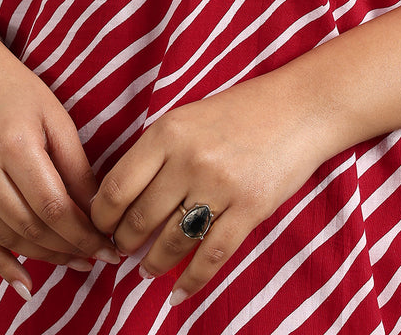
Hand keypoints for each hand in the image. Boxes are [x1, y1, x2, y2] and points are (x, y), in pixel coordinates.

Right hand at [0, 27, 120, 299]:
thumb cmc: (11, 88)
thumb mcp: (53, 114)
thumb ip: (75, 165)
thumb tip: (96, 211)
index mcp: (13, 143)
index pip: (53, 206)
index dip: (83, 234)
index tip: (108, 247)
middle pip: (29, 227)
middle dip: (66, 249)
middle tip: (93, 259)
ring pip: (4, 238)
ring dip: (41, 257)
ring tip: (70, 261)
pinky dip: (1, 263)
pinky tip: (25, 281)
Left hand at [89, 71, 330, 306]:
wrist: (299, 107)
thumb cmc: (239, 111)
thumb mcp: (188, 118)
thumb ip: (156, 152)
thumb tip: (117, 197)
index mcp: (167, 132)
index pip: (117, 186)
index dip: (101, 216)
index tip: (100, 227)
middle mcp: (189, 159)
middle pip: (139, 217)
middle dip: (124, 242)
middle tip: (122, 250)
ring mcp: (220, 185)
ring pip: (171, 241)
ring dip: (152, 263)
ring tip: (146, 270)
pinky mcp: (250, 208)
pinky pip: (211, 255)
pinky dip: (191, 280)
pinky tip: (178, 292)